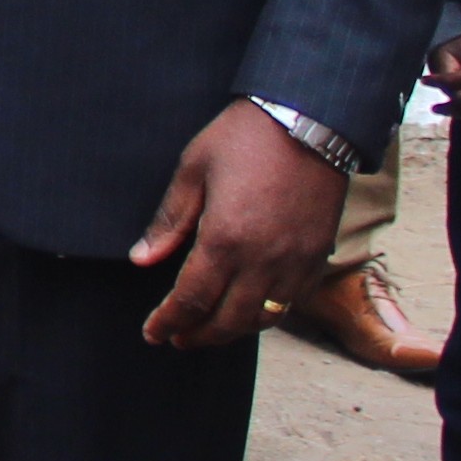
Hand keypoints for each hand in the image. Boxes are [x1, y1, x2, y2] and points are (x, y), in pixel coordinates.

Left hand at [130, 98, 352, 349]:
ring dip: (233, 330)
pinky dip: (266, 314)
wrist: (310, 121)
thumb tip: (142, 258)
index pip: (191, 299)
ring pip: (263, 317)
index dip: (169, 321)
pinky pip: (291, 300)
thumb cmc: (244, 139)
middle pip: (228, 319)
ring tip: (208, 330)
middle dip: (199, 335)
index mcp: (225, 239)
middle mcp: (264, 259)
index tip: (153, 333)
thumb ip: (169, 220)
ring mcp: (296, 261)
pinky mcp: (318, 255)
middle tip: (176, 339)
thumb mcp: (193, 171)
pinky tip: (248, 309)